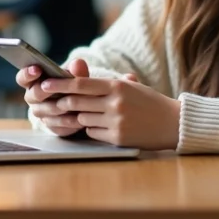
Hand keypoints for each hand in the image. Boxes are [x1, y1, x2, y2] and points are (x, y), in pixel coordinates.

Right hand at [20, 58, 112, 137]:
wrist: (81, 102)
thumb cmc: (72, 83)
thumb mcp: (76, 74)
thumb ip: (77, 68)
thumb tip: (78, 63)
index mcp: (33, 81)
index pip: (22, 78)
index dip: (27, 74)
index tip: (36, 69)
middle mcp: (33, 98)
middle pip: (32, 95)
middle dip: (43, 91)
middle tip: (52, 87)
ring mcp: (40, 113)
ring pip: (44, 111)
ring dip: (57, 107)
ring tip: (71, 103)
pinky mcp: (51, 125)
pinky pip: (55, 125)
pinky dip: (67, 121)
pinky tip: (78, 117)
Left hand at [30, 67, 180, 150]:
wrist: (173, 123)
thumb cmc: (150, 102)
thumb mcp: (132, 87)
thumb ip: (108, 84)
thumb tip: (80, 80)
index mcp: (117, 86)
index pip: (81, 84)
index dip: (60, 84)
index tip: (45, 83)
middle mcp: (115, 102)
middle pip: (76, 102)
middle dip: (62, 103)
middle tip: (53, 102)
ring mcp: (116, 121)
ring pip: (82, 118)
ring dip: (79, 117)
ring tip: (84, 114)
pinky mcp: (117, 138)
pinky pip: (92, 133)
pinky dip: (92, 130)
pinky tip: (101, 127)